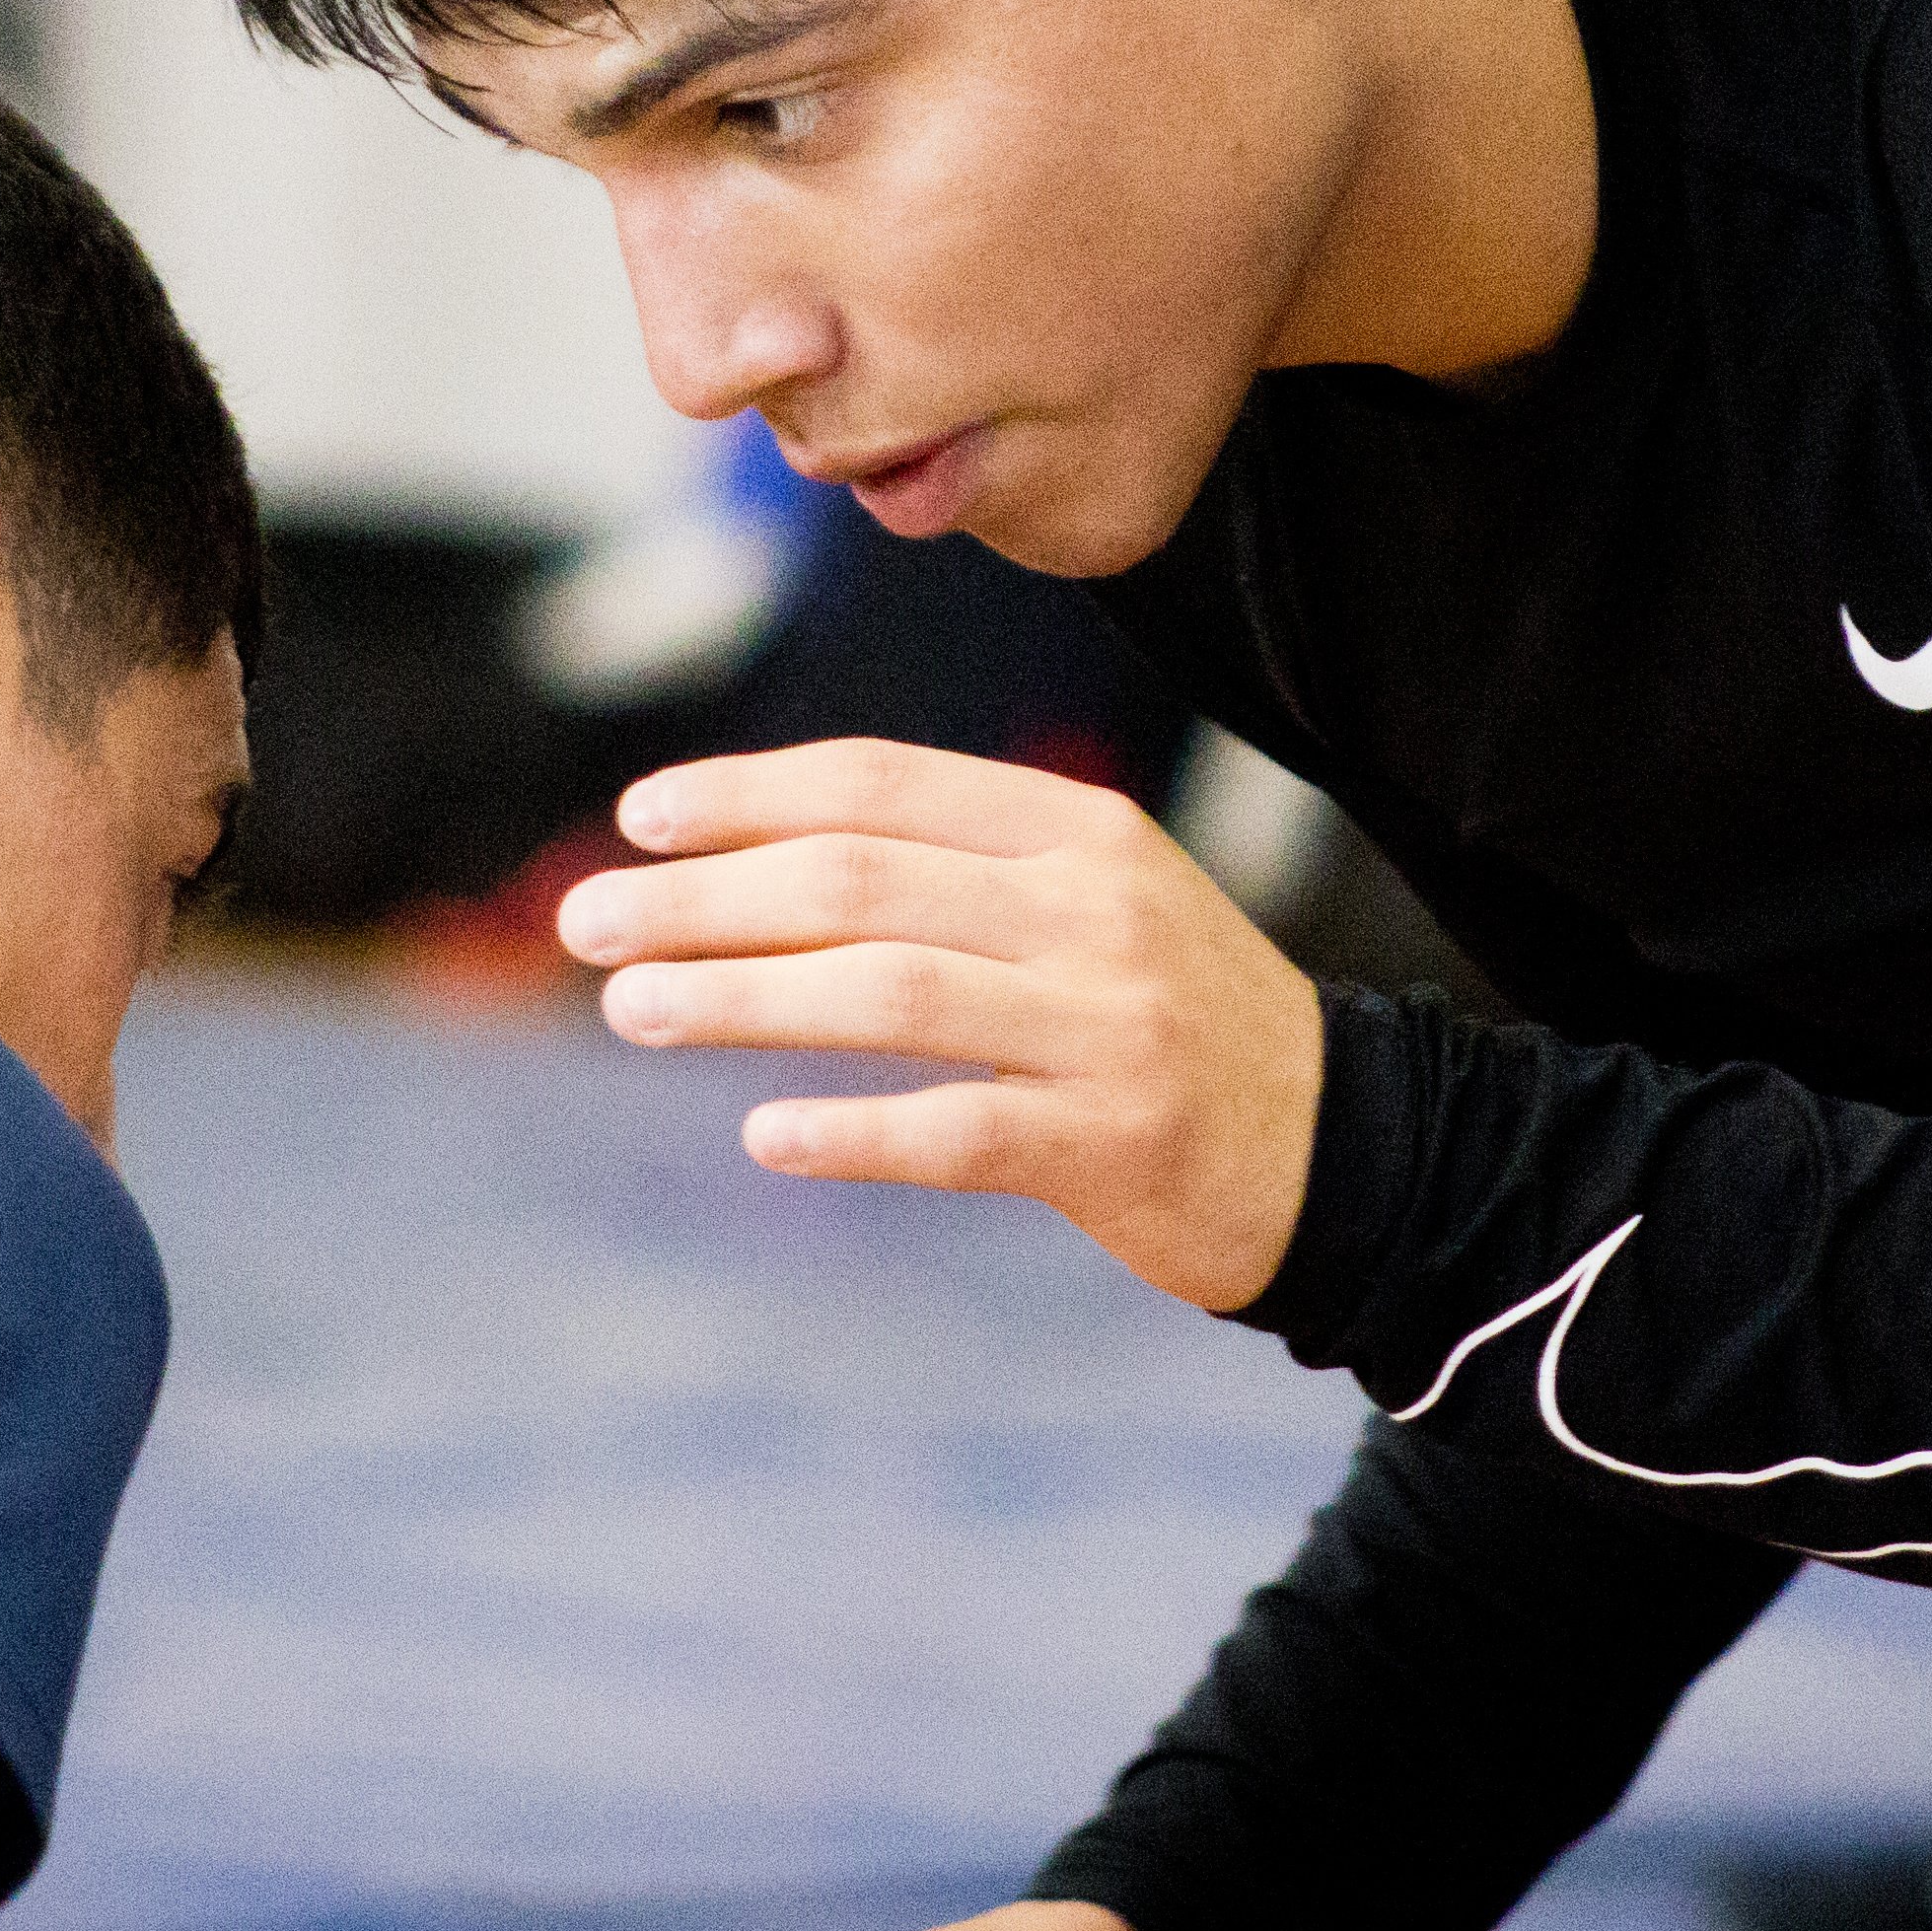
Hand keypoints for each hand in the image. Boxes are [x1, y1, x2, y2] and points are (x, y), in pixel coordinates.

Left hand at [558, 740, 1324, 1314]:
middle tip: (585, 923)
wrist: (1347, 1147)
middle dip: (704, 898)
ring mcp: (1105, 1025)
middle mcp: (1090, 910)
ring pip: (886, 993)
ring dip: (741, 998)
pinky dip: (853, 1130)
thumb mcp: (1091, 903)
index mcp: (1076, 831)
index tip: (638, 819)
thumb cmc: (1171, 1021)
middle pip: (858, 880)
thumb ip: (956, 870)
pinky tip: (765, 1136)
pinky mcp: (1113, 1141)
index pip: (880, 783)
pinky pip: (957, 1131)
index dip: (747, 794)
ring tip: (632, 1009)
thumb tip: (761, 861)